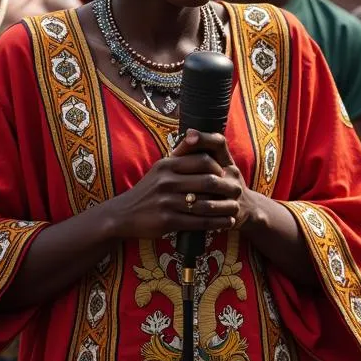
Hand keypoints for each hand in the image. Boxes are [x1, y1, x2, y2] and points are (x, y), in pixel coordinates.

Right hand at [105, 130, 246, 240]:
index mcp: (167, 165)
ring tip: (235, 207)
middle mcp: (167, 181)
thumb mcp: (159, 169)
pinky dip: (217, 222)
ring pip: (205, 203)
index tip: (225, 174)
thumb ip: (178, 157)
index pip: (202, 160)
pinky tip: (226, 222)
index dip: (218, 167)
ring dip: (225, 207)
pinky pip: (199, 221)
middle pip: (207, 181)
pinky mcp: (167, 221)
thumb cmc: (147, 191)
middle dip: (226, 187)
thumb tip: (197, 138)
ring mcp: (167, 202)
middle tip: (237, 190)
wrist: (123, 214)